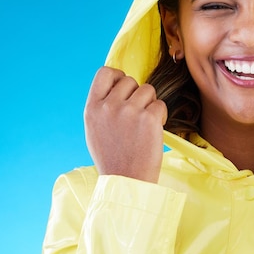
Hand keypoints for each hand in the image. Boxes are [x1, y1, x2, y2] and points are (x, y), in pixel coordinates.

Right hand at [84, 66, 167, 182]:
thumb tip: (116, 86)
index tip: (125, 89)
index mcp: (92, 108)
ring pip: (148, 90)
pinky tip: (154, 130)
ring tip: (145, 124)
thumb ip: (102, 107)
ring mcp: (129, 111)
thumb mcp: (95, 130)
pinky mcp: (149, 119)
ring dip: (150, 104)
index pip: (104, 73)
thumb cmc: (112, 158)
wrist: (126, 181)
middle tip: (137, 116)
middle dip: (137, 94)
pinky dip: (161, 115)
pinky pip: (160, 104)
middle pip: (130, 81)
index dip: (118, 76)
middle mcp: (109, 106)